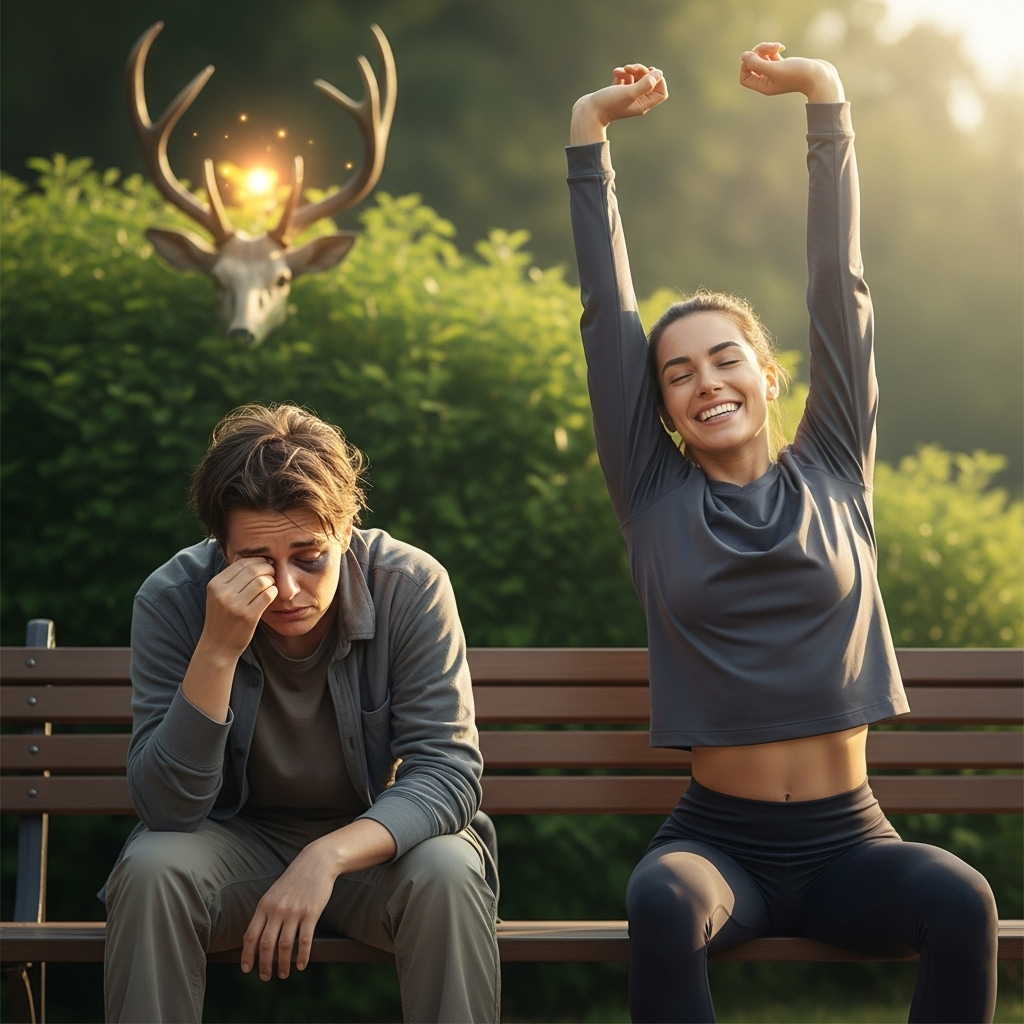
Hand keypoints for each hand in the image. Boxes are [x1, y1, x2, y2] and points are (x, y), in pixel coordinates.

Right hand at [202, 557, 277, 658]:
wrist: (217, 646)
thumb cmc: (222, 618)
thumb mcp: (219, 595)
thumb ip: (231, 578)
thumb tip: (254, 558)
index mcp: (215, 584)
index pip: (241, 563)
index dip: (257, 560)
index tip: (265, 563)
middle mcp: (223, 593)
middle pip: (253, 570)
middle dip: (267, 568)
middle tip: (272, 572)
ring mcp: (235, 605)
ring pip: (262, 581)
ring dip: (271, 580)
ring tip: (271, 585)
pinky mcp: (248, 616)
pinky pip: (268, 595)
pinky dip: (273, 592)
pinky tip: (272, 595)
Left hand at [241, 838, 337, 980]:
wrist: (317, 862)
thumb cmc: (294, 880)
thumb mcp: (274, 893)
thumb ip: (265, 913)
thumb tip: (256, 938)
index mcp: (264, 905)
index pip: (250, 936)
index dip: (247, 955)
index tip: (247, 969)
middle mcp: (277, 909)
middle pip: (266, 944)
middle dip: (264, 965)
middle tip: (265, 977)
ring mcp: (294, 911)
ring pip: (284, 946)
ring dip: (283, 964)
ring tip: (283, 974)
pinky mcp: (311, 913)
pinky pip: (305, 940)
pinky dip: (302, 956)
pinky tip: (301, 965)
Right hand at [570, 64, 667, 144]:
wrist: (587, 112)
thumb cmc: (608, 104)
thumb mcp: (629, 92)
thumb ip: (646, 84)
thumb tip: (658, 73)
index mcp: (643, 104)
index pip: (661, 92)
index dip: (659, 80)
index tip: (650, 73)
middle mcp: (637, 101)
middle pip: (649, 81)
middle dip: (642, 71)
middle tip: (631, 69)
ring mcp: (627, 96)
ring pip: (637, 77)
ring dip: (630, 70)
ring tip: (620, 71)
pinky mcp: (617, 92)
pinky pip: (625, 78)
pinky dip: (622, 73)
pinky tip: (615, 73)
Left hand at [739, 42, 844, 102]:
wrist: (820, 76)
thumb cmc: (798, 74)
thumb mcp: (775, 68)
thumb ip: (757, 63)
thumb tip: (743, 56)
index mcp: (763, 86)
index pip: (744, 77)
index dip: (746, 65)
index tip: (755, 57)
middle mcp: (767, 81)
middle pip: (753, 64)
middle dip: (759, 52)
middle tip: (772, 47)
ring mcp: (775, 73)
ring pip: (762, 57)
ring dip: (767, 48)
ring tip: (779, 46)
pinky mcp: (783, 65)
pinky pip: (770, 55)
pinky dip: (773, 49)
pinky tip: (781, 47)